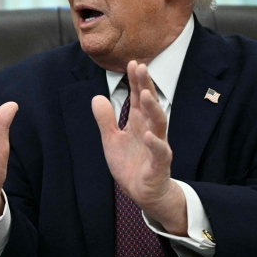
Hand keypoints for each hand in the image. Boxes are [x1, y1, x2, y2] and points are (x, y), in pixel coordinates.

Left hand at [93, 61, 187, 235]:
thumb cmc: (131, 164)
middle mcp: (150, 129)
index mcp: (138, 122)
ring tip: (145, 94)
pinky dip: (154, 142)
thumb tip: (96, 97)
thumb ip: (105, 120)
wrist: (144, 193)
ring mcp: (157, 145)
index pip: (138, 97)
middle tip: (141, 67)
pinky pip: (159, 152)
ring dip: (152, 108)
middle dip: (146, 86)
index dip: (136, 81)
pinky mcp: (159, 164)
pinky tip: (146, 133)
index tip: (133, 62)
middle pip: (150, 104)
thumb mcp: (111, 140)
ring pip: (158, 123)